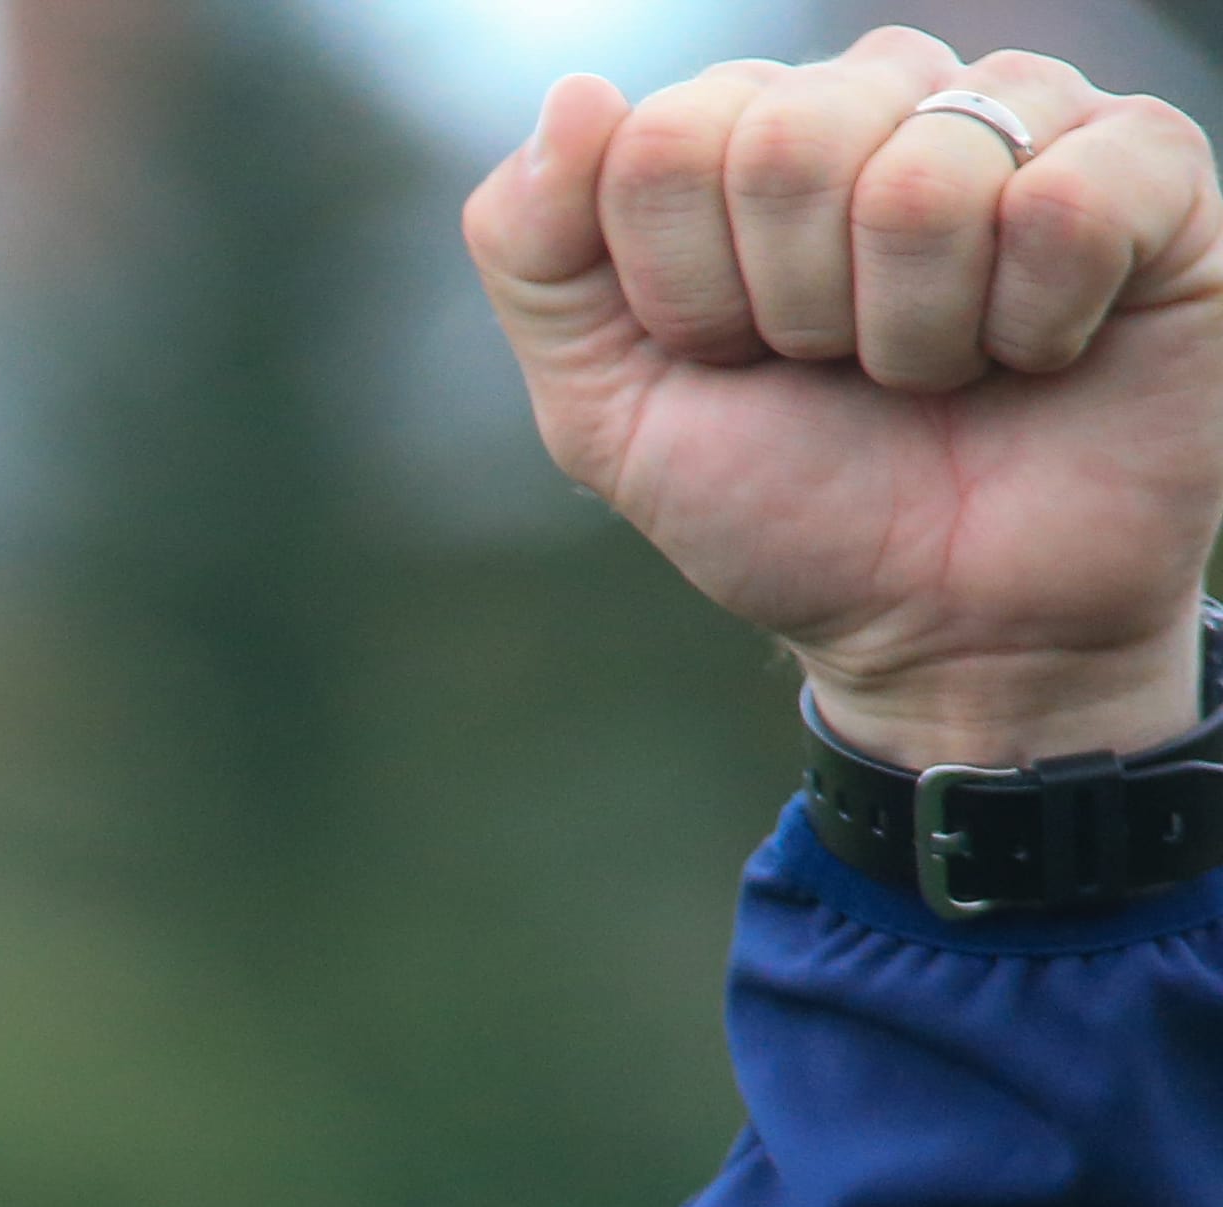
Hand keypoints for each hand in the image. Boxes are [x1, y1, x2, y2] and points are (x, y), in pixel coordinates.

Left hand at [468, 29, 1222, 767]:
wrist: (945, 627)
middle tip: (838, 371)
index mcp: (750, 131)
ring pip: (926, 177)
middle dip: (795, 309)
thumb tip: (576, 95)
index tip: (729, 357)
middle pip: (788, 140)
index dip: (687, 289)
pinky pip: (1069, 202)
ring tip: (939, 371)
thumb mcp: (607, 408)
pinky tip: (1040, 351)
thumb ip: (536, 255)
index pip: (665, 140)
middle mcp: (888, 97)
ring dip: (913, 331)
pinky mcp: (1153, 170)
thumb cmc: (786, 507)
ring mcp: (1024, 120)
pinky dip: (1032, 322)